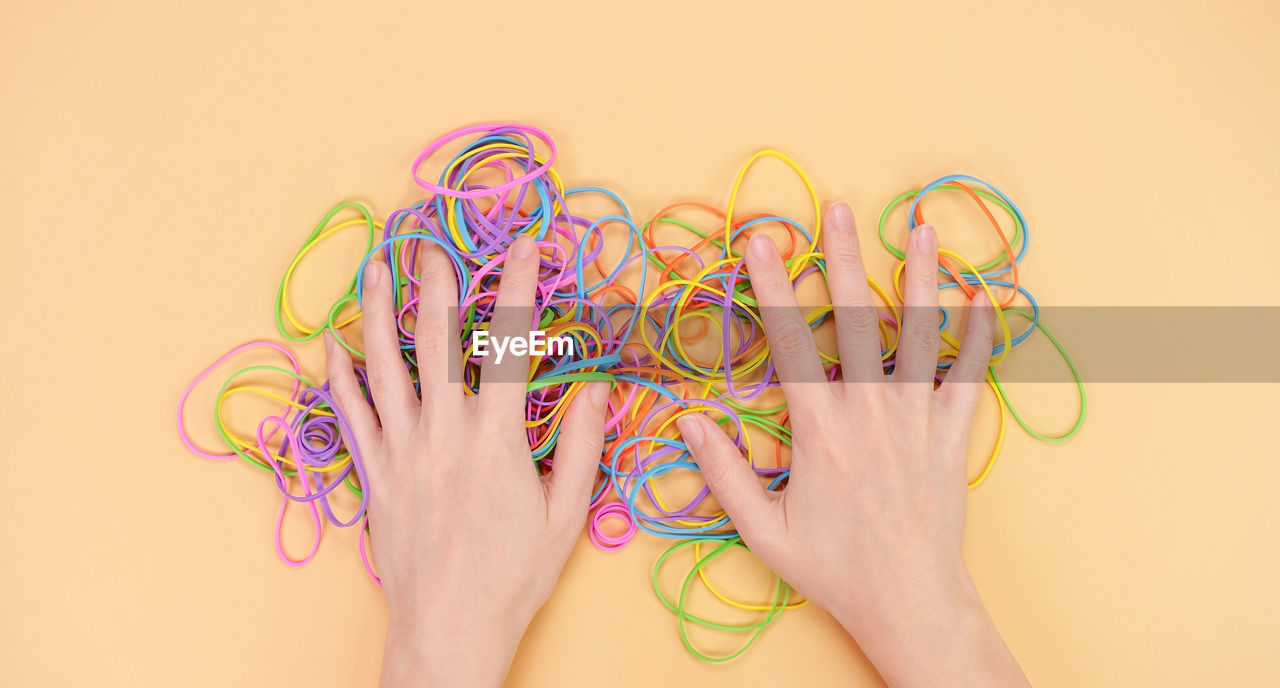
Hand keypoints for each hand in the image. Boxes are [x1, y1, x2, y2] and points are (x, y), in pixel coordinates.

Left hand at [325, 234, 608, 687]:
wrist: (450, 629)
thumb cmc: (513, 577)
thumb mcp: (567, 515)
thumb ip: (584, 447)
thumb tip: (598, 390)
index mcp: (497, 439)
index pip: (510, 345)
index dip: (516, 288)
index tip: (522, 247)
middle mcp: (444, 434)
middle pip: (437, 341)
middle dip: (436, 284)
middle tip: (429, 241)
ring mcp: (401, 452)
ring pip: (384, 367)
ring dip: (376, 313)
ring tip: (372, 270)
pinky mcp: (374, 476)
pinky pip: (349, 417)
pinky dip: (339, 379)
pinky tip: (331, 347)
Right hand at [675, 203, 1028, 686]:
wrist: (908, 600)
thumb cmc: (833, 568)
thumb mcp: (762, 530)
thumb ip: (724, 473)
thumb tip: (688, 421)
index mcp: (820, 428)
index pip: (790, 341)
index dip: (774, 286)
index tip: (762, 240)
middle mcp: (869, 412)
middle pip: (854, 320)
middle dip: (842, 259)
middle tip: (837, 209)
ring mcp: (916, 419)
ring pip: (919, 335)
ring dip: (919, 278)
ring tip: (920, 228)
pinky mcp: (952, 436)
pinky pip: (969, 377)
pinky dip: (978, 336)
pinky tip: (984, 298)